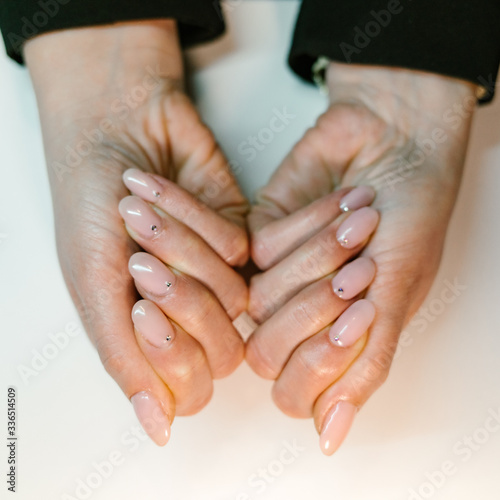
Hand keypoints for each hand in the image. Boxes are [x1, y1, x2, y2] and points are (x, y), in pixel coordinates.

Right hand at [24, 20, 248, 444]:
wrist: (110, 130)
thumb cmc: (89, 206)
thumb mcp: (95, 284)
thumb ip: (124, 357)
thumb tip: (158, 430)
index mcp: (153, 336)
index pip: (192, 385)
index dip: (171, 354)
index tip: (140, 305)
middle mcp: (192, 314)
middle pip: (222, 349)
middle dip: (179, 300)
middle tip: (139, 259)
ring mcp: (219, 277)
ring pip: (232, 298)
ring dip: (179, 251)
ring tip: (136, 211)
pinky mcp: (241, 237)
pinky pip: (237, 250)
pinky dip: (192, 218)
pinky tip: (157, 191)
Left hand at [246, 62, 477, 453]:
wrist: (396, 146)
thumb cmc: (409, 220)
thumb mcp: (398, 294)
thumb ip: (365, 364)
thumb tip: (331, 438)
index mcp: (334, 344)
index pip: (292, 392)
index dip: (321, 361)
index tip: (362, 313)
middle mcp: (297, 319)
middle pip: (267, 352)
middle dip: (317, 308)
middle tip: (363, 268)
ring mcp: (274, 280)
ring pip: (263, 300)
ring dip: (321, 259)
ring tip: (362, 224)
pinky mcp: (257, 239)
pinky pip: (261, 252)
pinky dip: (309, 226)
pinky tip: (341, 204)